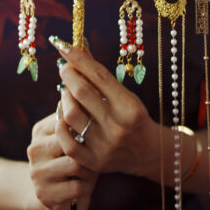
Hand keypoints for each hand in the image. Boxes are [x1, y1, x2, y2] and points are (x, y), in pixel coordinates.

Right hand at [27, 113, 98, 209]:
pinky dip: (86, 187)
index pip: (69, 121)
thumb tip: (99, 101)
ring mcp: (37, 173)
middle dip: (89, 152)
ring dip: (89, 171)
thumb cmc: (70, 162)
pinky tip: (84, 187)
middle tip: (95, 158)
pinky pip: (77, 187)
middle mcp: (34, 149)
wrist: (52, 197)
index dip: (87, 130)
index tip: (95, 137)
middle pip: (73, 143)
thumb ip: (79, 123)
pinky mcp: (45, 194)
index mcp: (40, 131)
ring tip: (89, 173)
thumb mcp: (72, 139)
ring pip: (76, 165)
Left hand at [51, 38, 158, 178]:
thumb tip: (79, 47)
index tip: (64, 46)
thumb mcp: (124, 93)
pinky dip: (61, 126)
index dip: (79, 58)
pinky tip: (62, 116)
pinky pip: (68, 142)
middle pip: (82, 93)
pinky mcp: (95, 163)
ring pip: (71, 115)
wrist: (148, 152)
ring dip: (64, 99)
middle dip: (68, 75)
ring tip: (66, 93)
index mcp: (130, 106)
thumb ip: (100, 74)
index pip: (99, 75)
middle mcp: (119, 126)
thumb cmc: (133, 116)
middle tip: (64, 68)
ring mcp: (106, 146)